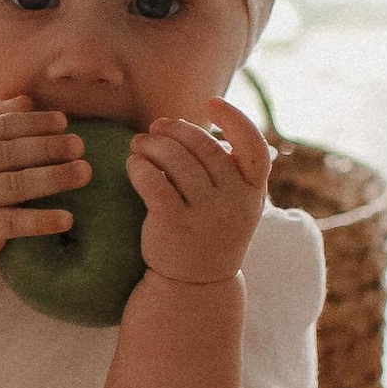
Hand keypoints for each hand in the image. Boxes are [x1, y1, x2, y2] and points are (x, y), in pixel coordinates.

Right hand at [0, 99, 89, 271]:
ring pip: (15, 184)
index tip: (63, 122)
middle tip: (80, 145)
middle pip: (9, 153)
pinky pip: (14, 222)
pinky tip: (68, 219)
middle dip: (47, 146)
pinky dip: (42, 220)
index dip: (32, 123)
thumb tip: (26, 99)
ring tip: (84, 172)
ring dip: (54, 177)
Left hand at [125, 94, 269, 287]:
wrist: (193, 286)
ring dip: (152, 145)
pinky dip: (140, 166)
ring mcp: (205, 215)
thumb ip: (219, 166)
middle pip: (203, 147)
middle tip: (155, 128)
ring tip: (138, 144)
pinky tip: (133, 163)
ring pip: (176, 160)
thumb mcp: (230, 201)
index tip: (210, 102)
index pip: (253, 147)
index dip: (234, 119)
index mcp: (252, 192)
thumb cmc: (208, 231)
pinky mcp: (173, 225)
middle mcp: (234, 202)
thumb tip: (179, 123)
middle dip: (175, 131)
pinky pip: (153, 182)